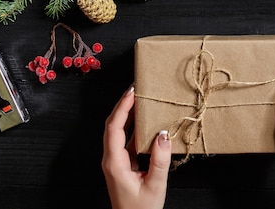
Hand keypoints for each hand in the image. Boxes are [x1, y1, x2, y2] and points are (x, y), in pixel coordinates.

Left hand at [102, 85, 171, 208]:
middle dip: (123, 105)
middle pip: (112, 125)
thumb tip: (163, 135)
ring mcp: (115, 161)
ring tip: (139, 99)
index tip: (132, 92)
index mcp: (114, 163)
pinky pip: (124, 139)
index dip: (122, 107)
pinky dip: (132, 126)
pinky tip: (144, 120)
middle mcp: (111, 159)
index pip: (114, 127)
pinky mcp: (121, 164)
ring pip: (117, 131)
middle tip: (136, 89)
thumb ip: (160, 160)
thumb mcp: (155, 185)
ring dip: (127, 114)